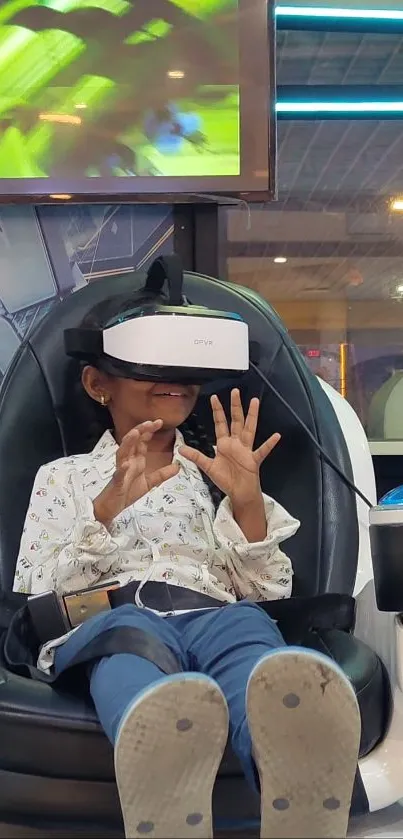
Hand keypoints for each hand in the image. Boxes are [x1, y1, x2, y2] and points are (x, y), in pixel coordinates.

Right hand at [93, 420, 178, 527]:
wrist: (113, 506)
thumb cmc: (128, 492)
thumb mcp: (150, 483)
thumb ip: (162, 474)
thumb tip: (178, 466)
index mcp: (135, 460)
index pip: (141, 441)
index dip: (148, 431)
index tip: (159, 422)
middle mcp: (127, 461)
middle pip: (132, 442)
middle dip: (140, 431)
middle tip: (151, 422)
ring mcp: (120, 470)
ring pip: (122, 453)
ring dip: (128, 443)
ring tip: (135, 433)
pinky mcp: (117, 482)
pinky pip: (119, 474)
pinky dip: (122, 469)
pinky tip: (126, 464)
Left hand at [179, 389, 279, 506]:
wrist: (239, 493)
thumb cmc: (227, 479)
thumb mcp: (208, 467)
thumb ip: (196, 456)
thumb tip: (180, 450)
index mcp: (225, 444)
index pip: (220, 423)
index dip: (218, 411)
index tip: (215, 398)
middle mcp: (236, 443)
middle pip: (236, 421)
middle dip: (235, 406)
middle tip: (235, 392)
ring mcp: (246, 450)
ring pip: (249, 429)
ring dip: (252, 416)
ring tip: (255, 402)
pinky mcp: (253, 460)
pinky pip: (262, 450)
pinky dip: (269, 444)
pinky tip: (276, 436)